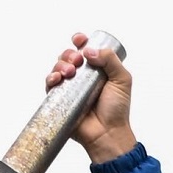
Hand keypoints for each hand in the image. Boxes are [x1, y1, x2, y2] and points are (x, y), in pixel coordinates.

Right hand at [45, 32, 136, 162]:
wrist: (107, 133)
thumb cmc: (117, 109)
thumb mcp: (122, 80)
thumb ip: (111, 60)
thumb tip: (89, 50)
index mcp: (97, 69)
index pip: (85, 49)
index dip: (80, 41)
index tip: (80, 40)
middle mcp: (82, 77)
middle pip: (68, 56)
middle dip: (69, 53)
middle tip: (77, 61)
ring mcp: (70, 88)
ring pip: (58, 67)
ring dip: (60, 64)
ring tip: (70, 72)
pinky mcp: (60, 99)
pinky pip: (49, 85)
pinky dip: (51, 78)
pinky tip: (57, 79)